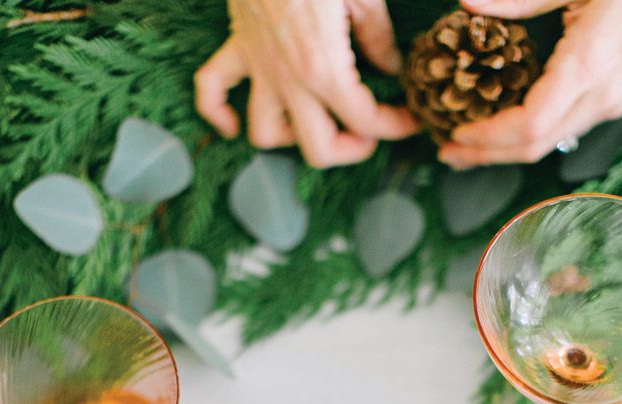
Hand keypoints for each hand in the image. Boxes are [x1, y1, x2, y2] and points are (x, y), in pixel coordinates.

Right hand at [195, 0, 418, 167]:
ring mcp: (260, 66)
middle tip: (366, 132)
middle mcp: (290, 79)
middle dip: (347, 149)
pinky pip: (212, 90)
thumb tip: (390, 65)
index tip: (409, 119)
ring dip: (290, 137)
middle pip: (316, 149)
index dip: (394, 127)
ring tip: (312, 122)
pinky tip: (233, 122)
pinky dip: (219, 112)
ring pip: (264, 133)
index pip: (365, 121)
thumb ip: (378, 37)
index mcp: (326, 68)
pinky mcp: (238, 45)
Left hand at [439, 0, 621, 167]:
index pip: (528, 127)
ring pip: (549, 142)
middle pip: (533, 147)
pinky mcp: (618, 96)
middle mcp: (601, 95)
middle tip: (447, 152)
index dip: (487, 140)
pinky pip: (566, 127)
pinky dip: (531, 133)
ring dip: (506, 149)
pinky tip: (511, 124)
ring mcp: (612, 101)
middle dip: (485, 155)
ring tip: (470, 144)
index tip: (453, 137)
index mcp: (588, 67)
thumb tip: (470, 2)